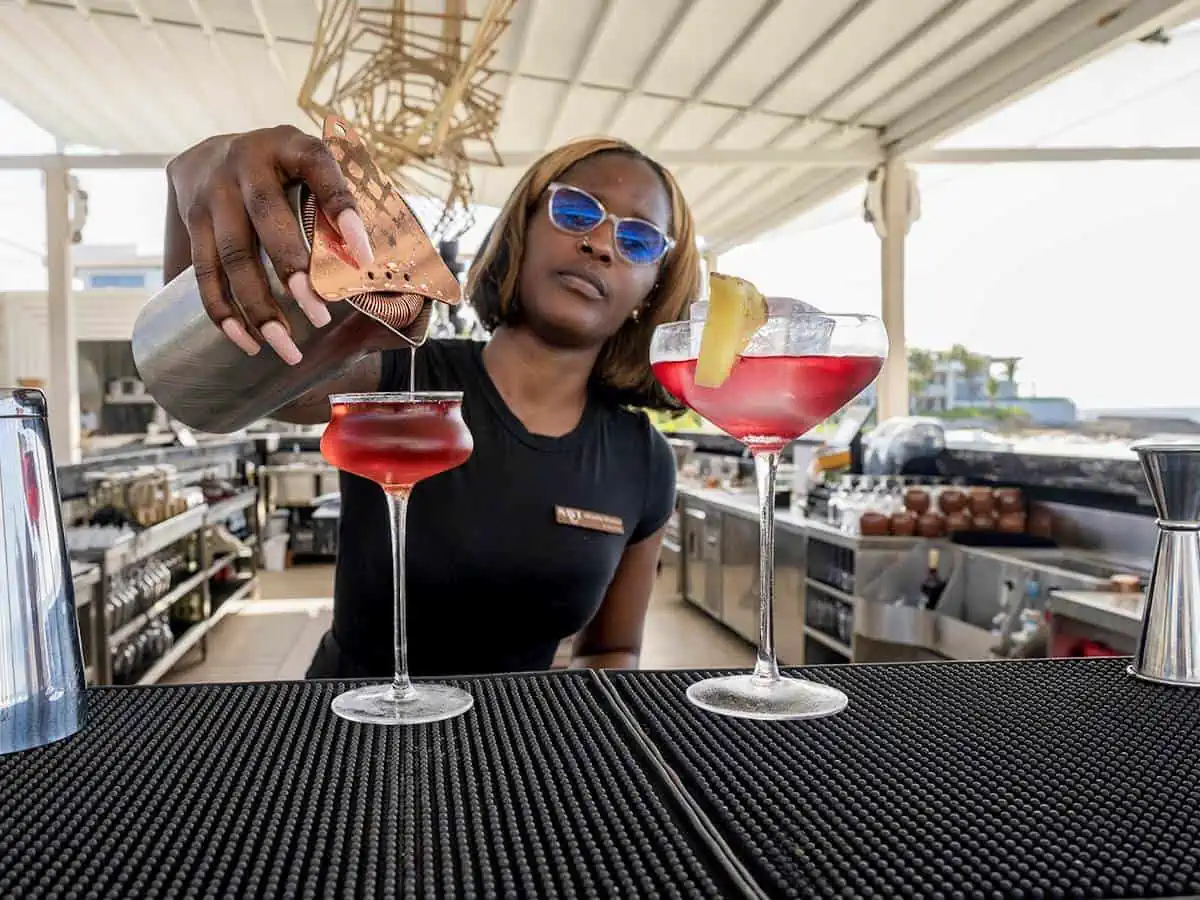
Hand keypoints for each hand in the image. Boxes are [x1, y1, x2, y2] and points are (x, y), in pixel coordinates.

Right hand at [166, 125, 373, 363]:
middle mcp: (245, 164)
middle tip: (320, 318)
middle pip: (269, 220)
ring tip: (287, 348)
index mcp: (288, 144)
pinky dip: (224, 312)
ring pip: (232, 256)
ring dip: (259, 308)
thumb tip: (380, 261)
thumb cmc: (282, 170)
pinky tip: (248, 342)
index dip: (342, 209)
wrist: (209, 153)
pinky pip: (204, 273)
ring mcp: (213, 194)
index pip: (320, 169)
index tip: (366, 255)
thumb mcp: (311, 167)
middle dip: (294, 273)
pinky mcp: (193, 223)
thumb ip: (341, 200)